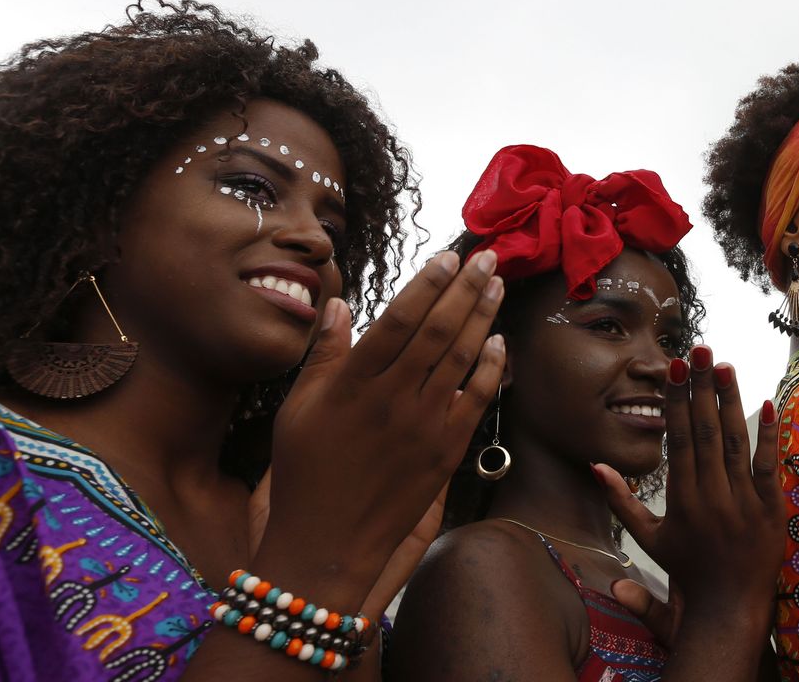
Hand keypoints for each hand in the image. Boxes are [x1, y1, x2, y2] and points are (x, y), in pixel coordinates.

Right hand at [252, 250, 505, 608]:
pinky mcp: (444, 452)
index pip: (397, 320)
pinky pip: (474, 401)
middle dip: (466, 288)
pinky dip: (490, 369)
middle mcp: (391, 400)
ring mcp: (422, 426)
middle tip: (488, 256)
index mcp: (352, 385)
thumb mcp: (298, 410)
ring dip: (483, 317)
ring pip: (460, 359)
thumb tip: (337, 303)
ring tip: (498, 284)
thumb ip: (323, 355)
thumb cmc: (306, 472)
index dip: (426, 285)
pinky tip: (501, 342)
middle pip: (437, 331)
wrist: (329, 541)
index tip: (448, 257)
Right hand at [595, 344, 785, 640]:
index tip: (676, 367)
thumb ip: (622, 501)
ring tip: (726, 365)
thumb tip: (596, 465)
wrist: (728, 608)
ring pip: (737, 442)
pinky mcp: (771, 509)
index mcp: (682, 499)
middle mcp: (712, 496)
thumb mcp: (649, 538)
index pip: (679, 439)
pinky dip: (769, 435)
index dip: (677, 400)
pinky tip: (765, 403)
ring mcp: (744, 502)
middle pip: (706, 431)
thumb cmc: (687, 570)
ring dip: (731, 400)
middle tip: (701, 348)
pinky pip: (770, 466)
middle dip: (702, 387)